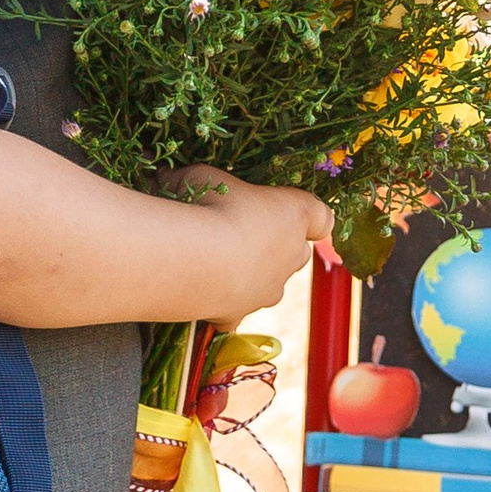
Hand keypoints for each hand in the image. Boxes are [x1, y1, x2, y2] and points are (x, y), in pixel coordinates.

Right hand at [163, 167, 333, 317]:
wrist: (194, 260)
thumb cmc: (210, 207)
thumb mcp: (201, 177)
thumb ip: (196, 180)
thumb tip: (168, 178)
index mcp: (295, 213)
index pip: (321, 218)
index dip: (308, 217)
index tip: (287, 212)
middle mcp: (291, 256)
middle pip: (297, 252)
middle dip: (275, 245)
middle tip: (239, 232)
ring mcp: (269, 290)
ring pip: (270, 285)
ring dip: (251, 274)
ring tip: (215, 261)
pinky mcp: (239, 314)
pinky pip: (236, 312)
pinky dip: (222, 304)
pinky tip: (200, 291)